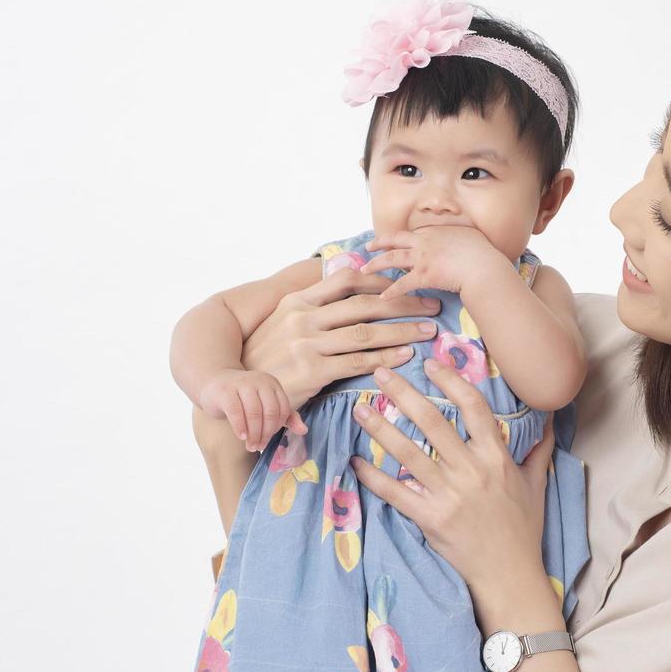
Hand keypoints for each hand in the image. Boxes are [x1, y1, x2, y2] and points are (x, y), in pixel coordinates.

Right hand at [198, 369, 307, 451]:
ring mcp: (242, 384)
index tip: (269, 439)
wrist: (213, 383)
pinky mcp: (225, 391)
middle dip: (266, 433)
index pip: (282, 409)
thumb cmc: (243, 398)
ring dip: (254, 433)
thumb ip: (286, 416)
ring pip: (254, 413)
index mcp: (272, 384)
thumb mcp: (265, 404)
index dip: (277, 427)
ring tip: (250, 445)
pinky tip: (241, 436)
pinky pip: (236, 412)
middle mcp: (259, 380)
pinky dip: (240, 427)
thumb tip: (304, 431)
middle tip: (259, 446)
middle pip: (270, 412)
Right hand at [239, 266, 442, 412]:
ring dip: (403, 330)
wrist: (238, 392)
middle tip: (432, 305)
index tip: (407, 282)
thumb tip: (349, 292)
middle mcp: (302, 318)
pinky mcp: (312, 372)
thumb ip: (313, 307)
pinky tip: (406, 355)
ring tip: (429, 330)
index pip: (346, 279)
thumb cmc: (266, 358)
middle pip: (364, 303)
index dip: (381, 279)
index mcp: (297, 300)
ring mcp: (306, 344)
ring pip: (367, 332)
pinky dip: (386, 357)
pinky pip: (358, 362)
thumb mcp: (282, 323)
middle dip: (404, 302)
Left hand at [347, 359, 558, 613]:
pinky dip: (374, 478)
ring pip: (408, 453)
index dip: (452, 382)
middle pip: (433, 422)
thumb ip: (539, 448)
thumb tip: (550, 419)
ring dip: (380, 429)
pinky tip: (357, 462)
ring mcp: (449, 495)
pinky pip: (396, 493)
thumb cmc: (524, 528)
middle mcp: (472, 471)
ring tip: (359, 410)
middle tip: (380, 373)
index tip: (431, 365)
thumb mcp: (536, 484)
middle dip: (403, 394)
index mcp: (497, 458)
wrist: (510, 574)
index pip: (474, 408)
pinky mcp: (430, 519)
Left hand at [361, 226, 514, 300]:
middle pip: (395, 240)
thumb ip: (458, 236)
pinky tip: (382, 297)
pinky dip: (391, 291)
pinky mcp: (423, 275)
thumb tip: (459, 239)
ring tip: (364, 269)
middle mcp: (424, 241)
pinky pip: (402, 284)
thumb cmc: (482, 252)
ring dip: (376, 264)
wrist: (483, 266)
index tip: (391, 239)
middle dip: (379, 243)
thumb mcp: (469, 235)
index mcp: (434, 232)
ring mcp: (422, 258)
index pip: (411, 233)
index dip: (399, 237)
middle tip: (368, 247)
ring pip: (392, 259)